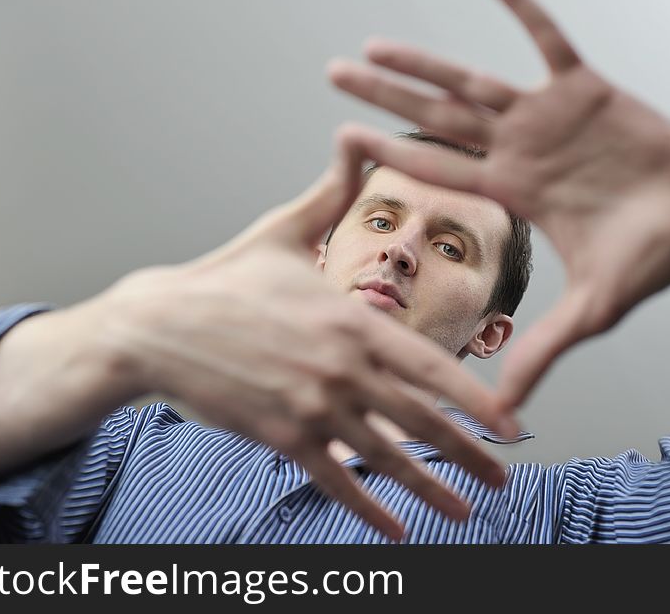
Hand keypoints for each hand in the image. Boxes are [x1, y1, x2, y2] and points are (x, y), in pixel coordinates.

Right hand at [97, 132, 511, 539]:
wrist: (159, 325)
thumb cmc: (225, 278)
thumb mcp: (283, 230)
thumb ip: (329, 193)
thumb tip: (351, 138)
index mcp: (352, 319)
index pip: (431, 366)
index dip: (476, 399)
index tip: (511, 422)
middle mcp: (342, 367)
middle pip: (421, 420)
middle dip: (469, 455)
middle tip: (505, 479)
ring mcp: (313, 406)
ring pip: (386, 458)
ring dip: (431, 491)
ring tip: (467, 513)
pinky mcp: (281, 435)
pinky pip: (334, 480)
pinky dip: (368, 510)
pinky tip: (396, 531)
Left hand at [328, 0, 669, 407]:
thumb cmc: (645, 266)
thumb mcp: (589, 312)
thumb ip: (543, 352)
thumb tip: (504, 412)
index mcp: (511, 192)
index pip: (436, 168)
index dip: (389, 151)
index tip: (341, 135)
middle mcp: (518, 149)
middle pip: (438, 117)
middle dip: (386, 95)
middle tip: (333, 74)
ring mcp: (549, 117)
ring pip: (476, 78)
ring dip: (428, 59)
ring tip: (377, 42)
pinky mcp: (588, 90)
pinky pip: (549, 38)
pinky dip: (521, 7)